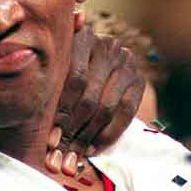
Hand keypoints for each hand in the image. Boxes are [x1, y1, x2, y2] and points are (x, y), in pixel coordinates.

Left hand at [45, 23, 145, 174]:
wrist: (102, 64)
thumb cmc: (67, 65)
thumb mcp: (58, 58)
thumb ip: (54, 62)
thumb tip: (63, 33)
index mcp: (84, 36)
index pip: (75, 80)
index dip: (62, 112)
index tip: (50, 140)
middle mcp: (108, 46)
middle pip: (90, 96)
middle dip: (73, 130)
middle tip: (59, 155)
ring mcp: (127, 62)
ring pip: (107, 107)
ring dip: (88, 137)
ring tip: (72, 157)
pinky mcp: (139, 80)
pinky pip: (126, 113)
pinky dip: (108, 134)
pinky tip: (92, 148)